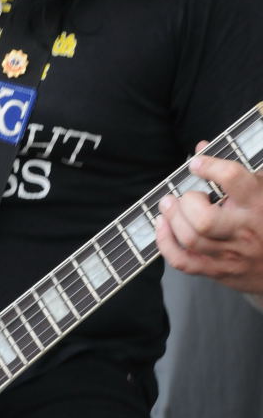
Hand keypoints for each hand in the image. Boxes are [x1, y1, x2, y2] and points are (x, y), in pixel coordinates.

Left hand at [156, 141, 262, 294]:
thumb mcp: (259, 190)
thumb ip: (231, 170)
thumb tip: (201, 146)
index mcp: (258, 203)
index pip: (233, 179)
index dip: (210, 167)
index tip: (196, 164)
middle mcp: (245, 231)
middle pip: (204, 220)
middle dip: (186, 203)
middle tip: (182, 196)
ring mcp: (231, 254)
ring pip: (191, 239)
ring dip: (171, 219)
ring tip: (168, 206)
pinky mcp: (217, 270)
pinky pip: (183, 261)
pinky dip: (165, 243)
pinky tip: (163, 227)